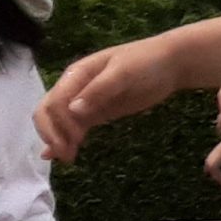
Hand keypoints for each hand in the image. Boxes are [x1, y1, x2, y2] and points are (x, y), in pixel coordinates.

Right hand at [37, 38, 181, 162]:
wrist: (171, 64)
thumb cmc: (147, 62)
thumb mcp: (124, 71)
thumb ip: (99, 89)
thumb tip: (73, 109)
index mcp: (77, 74)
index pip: (55, 101)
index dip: (59, 122)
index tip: (74, 138)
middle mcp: (75, 87)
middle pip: (49, 112)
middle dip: (52, 133)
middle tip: (67, 153)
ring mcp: (86, 100)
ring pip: (59, 121)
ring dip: (58, 139)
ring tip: (68, 158)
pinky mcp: (98, 111)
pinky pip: (75, 126)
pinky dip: (64, 138)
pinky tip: (58, 155)